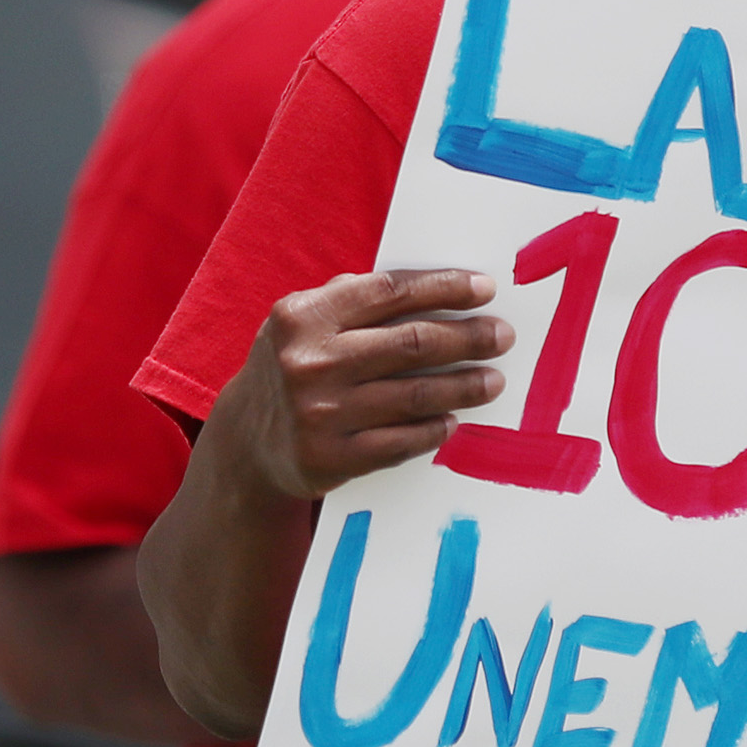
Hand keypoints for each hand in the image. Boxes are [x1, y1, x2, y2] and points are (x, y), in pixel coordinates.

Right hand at [221, 268, 512, 498]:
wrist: (244, 440)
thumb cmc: (292, 366)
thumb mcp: (304, 323)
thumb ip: (356, 301)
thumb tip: (439, 288)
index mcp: (304, 316)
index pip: (390, 292)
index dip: (444, 287)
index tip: (485, 289)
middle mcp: (309, 362)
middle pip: (410, 344)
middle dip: (467, 338)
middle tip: (502, 336)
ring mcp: (318, 414)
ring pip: (413, 396)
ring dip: (463, 387)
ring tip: (493, 381)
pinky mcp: (329, 458)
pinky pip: (399, 442)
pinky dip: (433, 430)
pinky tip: (453, 420)